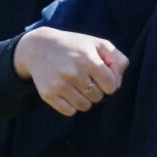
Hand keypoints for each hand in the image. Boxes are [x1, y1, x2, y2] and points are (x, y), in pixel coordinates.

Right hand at [11, 28, 128, 115]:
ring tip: (76, 84)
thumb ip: (118, 60)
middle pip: (98, 97)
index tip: (100, 75)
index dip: (108, 82)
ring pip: (84, 106)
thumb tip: (118, 84)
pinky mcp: (48, 94)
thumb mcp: (98, 44)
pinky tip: (66, 91)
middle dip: (95, 89)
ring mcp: (59, 84)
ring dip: (84, 98)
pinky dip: (71, 105)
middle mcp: (74, 72)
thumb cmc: (74, 46)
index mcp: (88, 59)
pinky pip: (69, 112)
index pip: (111, 86)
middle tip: (84, 77)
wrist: (38, 47)